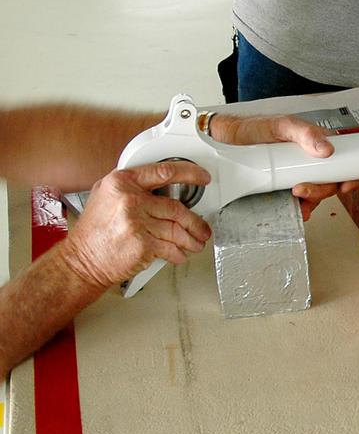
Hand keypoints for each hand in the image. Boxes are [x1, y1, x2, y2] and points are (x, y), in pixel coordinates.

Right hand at [61, 161, 213, 289]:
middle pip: (177, 207)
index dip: (189, 173)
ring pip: (177, 229)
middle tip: (202, 227)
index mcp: (121, 183)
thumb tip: (162, 184)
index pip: (165, 172)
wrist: (81, 261)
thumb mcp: (105, 196)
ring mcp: (136, 222)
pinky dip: (179, 253)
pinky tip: (180, 254)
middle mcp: (129, 200)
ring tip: (196, 242)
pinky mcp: (142, 244)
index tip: (202, 177)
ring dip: (192, 239)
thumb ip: (131, 186)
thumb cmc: (93, 232)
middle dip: (195, 221)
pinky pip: (171, 247)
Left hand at [208, 113, 358, 218]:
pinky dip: (300, 208)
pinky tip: (294, 209)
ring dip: (311, 201)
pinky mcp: (285, 187)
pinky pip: (300, 201)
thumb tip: (326, 149)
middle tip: (303, 190)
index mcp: (317, 143)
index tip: (345, 185)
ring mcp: (299, 174)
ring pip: (317, 194)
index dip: (350, 174)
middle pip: (331, 182)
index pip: (344, 160)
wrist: (227, 141)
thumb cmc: (256, 129)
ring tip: (296, 199)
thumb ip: (304, 133)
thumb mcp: (282, 125)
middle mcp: (311, 160)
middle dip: (322, 190)